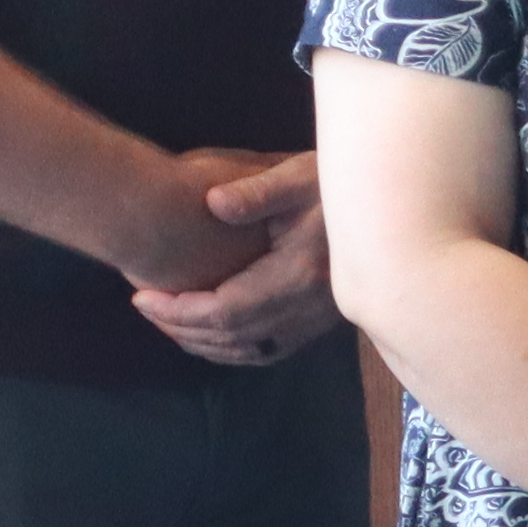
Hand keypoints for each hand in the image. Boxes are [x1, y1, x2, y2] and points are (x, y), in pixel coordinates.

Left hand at [129, 152, 338, 365]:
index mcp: (298, 275)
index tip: (141, 296)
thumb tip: (213, 202)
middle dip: (179, 327)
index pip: (225, 310)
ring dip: (201, 342)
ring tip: (167, 321)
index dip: (178, 311)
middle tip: (144, 307)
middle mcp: (307, 307)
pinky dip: (230, 349)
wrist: (386, 206)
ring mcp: (316, 320)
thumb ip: (256, 191)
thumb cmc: (339, 185)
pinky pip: (266, 350)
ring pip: (247, 350)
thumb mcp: (300, 176)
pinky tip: (210, 335)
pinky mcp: (319, 321)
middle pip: (231, 336)